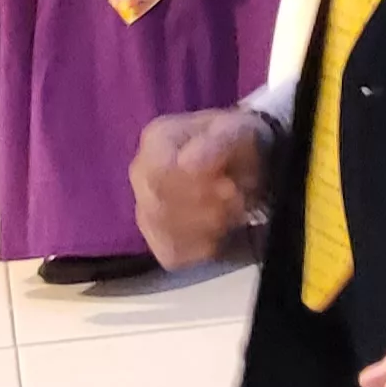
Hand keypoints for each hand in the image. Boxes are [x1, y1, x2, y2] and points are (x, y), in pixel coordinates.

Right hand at [127, 107, 273, 269]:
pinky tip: (219, 233)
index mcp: (156, 140)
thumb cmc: (238, 142)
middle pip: (160, 207)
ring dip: (208, 228)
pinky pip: (173, 254)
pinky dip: (202, 248)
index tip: (229, 187)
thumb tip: (188, 165)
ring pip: (166, 234)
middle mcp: (140, 174)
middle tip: (237, 201)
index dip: (196, 186)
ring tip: (232, 213)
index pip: (160, 174)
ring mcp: (144, 208)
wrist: (245, 164)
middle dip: (207, 209)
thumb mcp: (239, 131)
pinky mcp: (157, 239)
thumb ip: (217, 143)